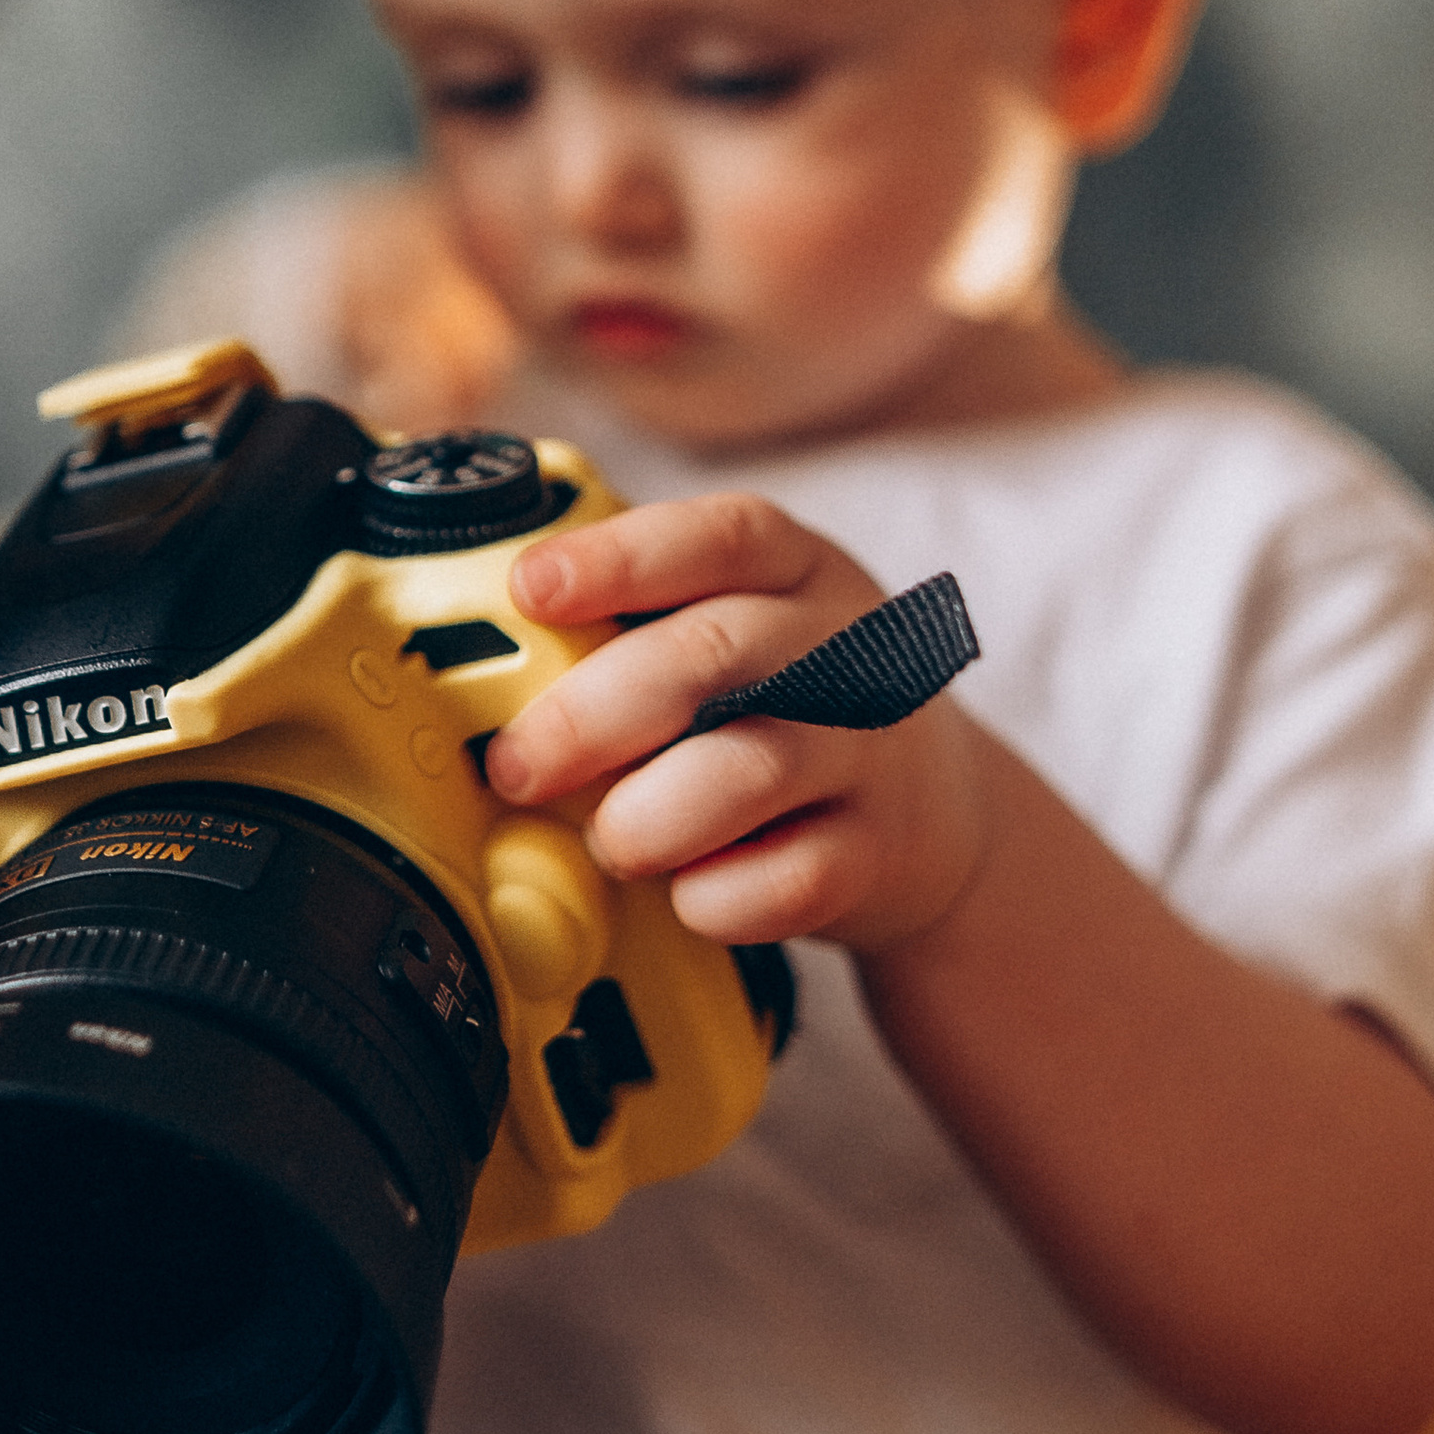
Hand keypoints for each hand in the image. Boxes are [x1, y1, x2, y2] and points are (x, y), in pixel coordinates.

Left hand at [487, 495, 990, 953]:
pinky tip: (687, 895)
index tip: (529, 590)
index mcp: (798, 568)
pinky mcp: (879, 854)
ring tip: (607, 842)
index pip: (717, 537)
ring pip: (754, 767)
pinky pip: (792, 880)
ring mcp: (872, 751)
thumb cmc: (792, 707)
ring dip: (651, 813)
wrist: (941, 815)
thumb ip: (643, 629)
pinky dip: (718, 895)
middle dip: (594, 710)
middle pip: (717, 654)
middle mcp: (845, 647)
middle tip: (518, 764)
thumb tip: (492, 672)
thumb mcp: (745, 630)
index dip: (618, 559)